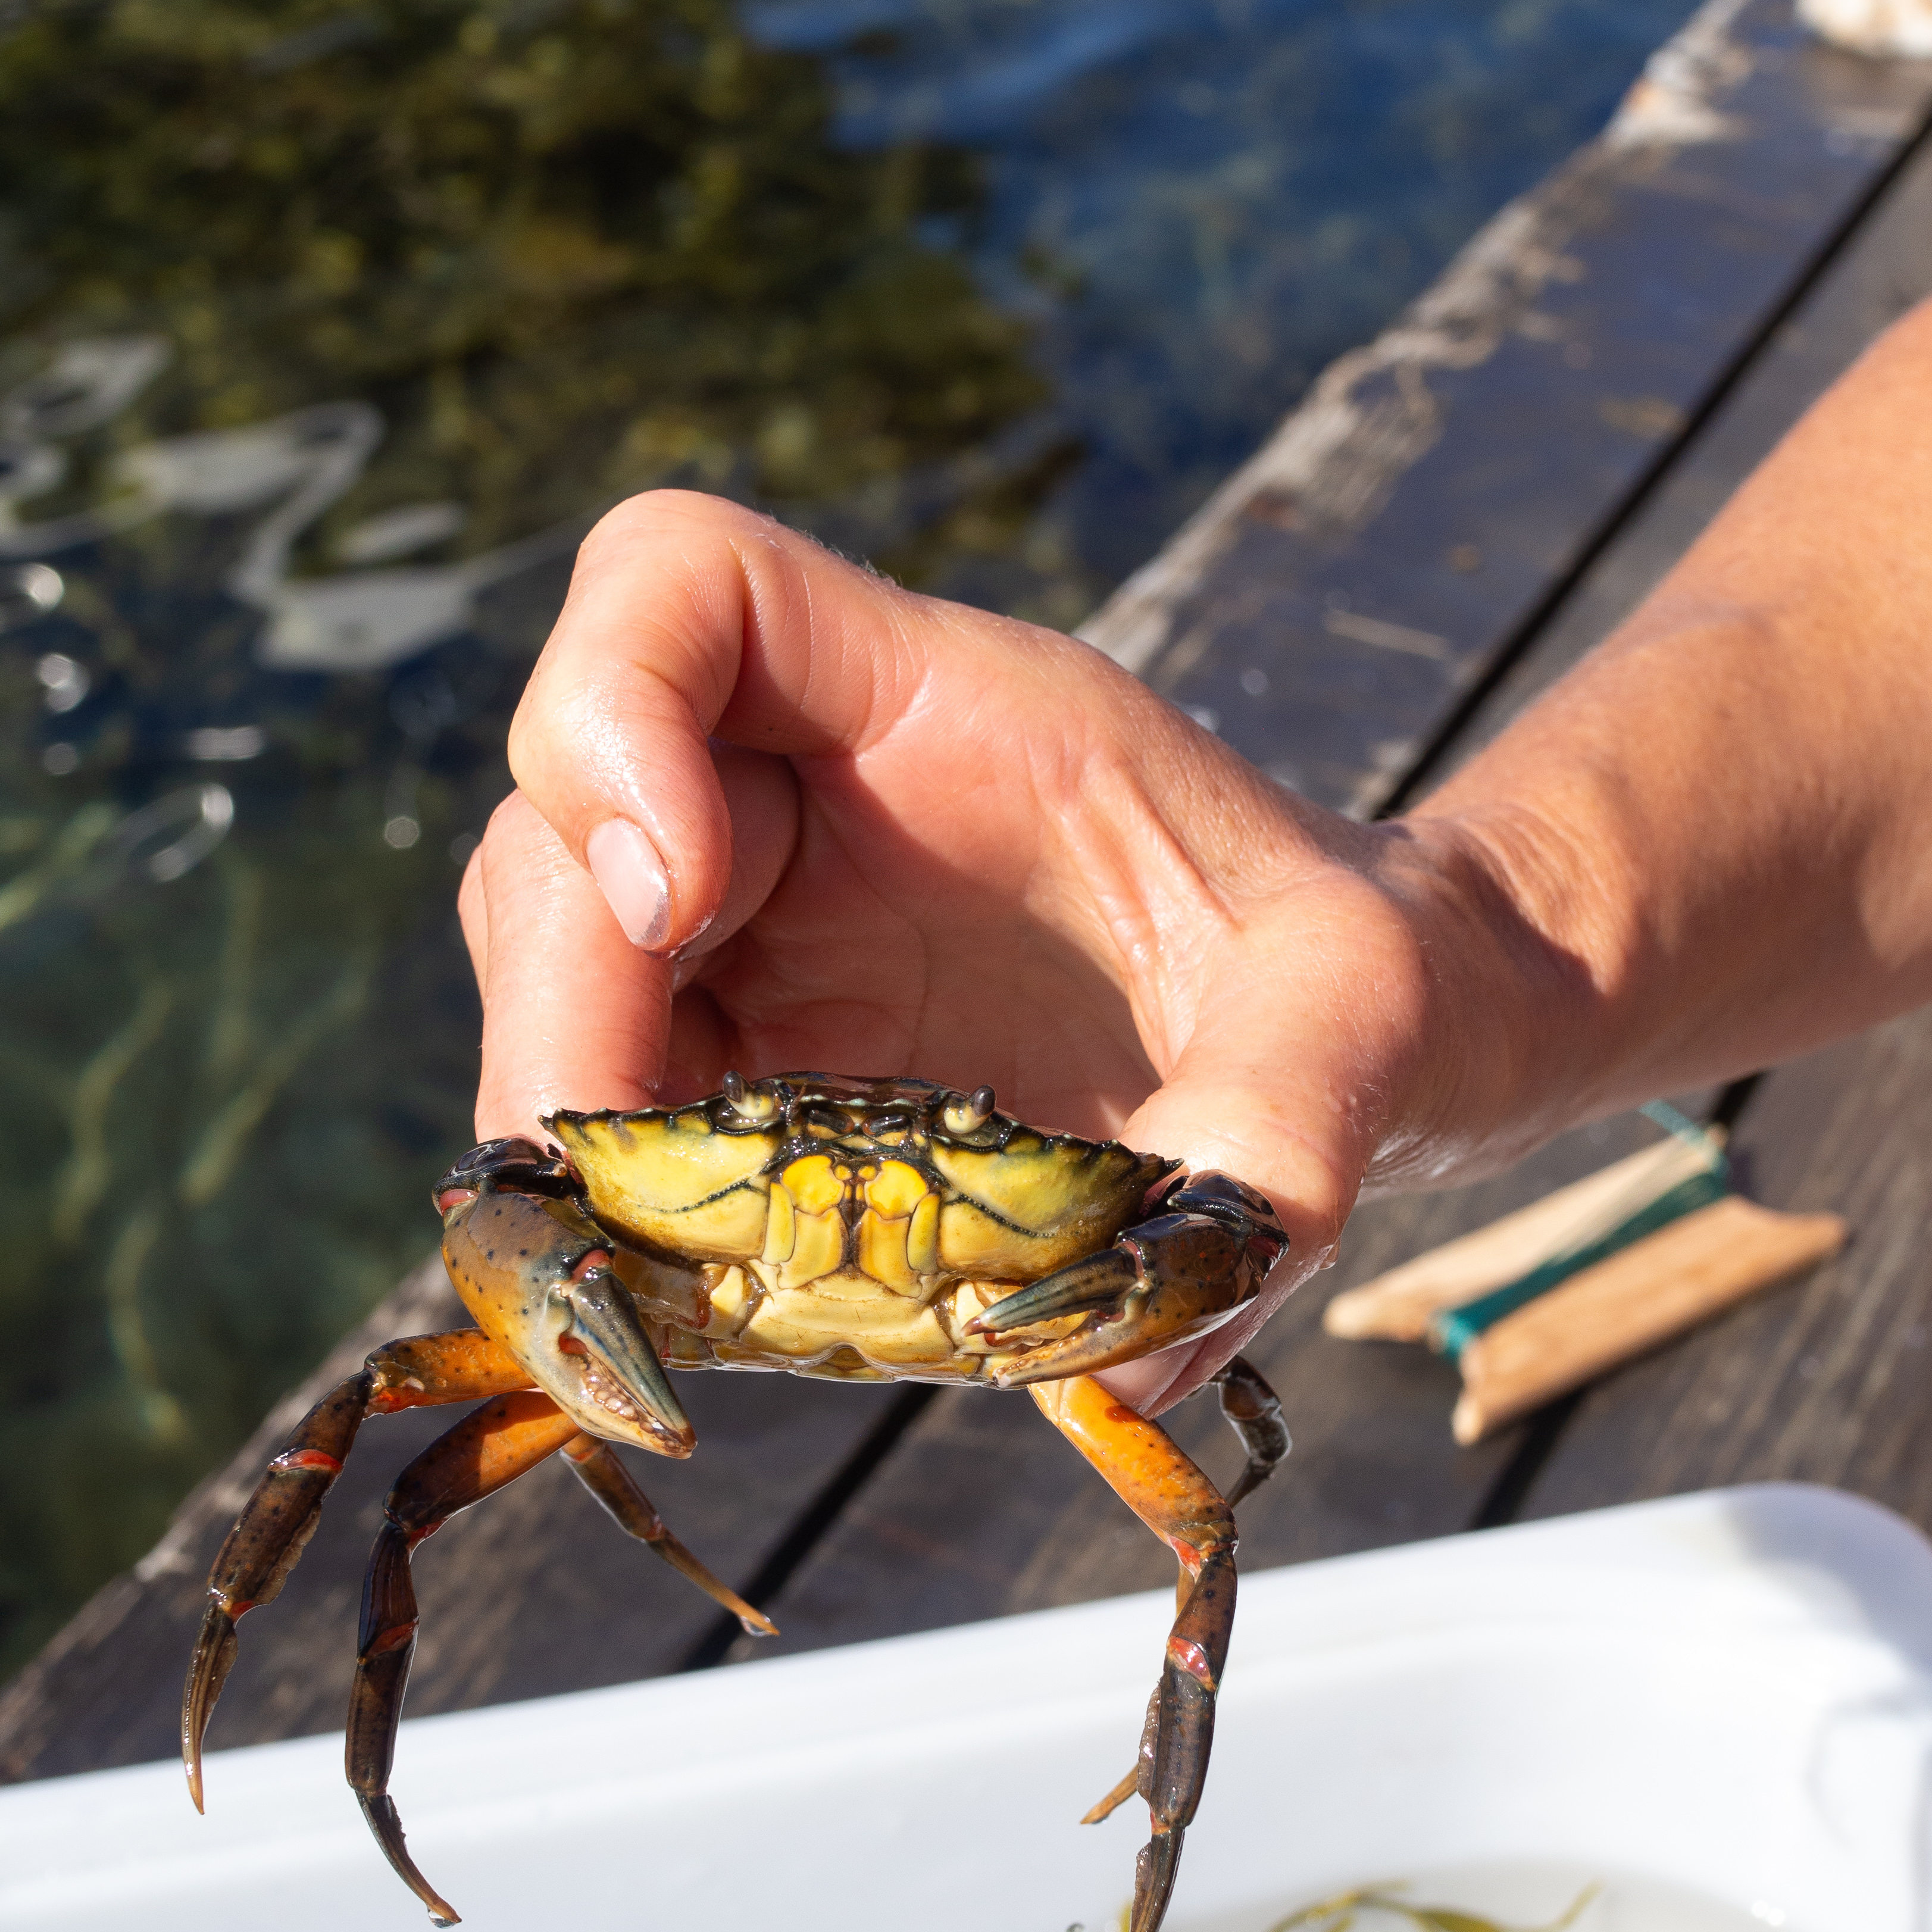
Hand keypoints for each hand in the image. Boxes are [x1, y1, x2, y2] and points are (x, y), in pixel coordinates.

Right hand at [460, 491, 1553, 1407]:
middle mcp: (816, 802)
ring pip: (561, 981)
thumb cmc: (1365, 976)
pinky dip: (630, 1212)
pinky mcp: (766, 1069)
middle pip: (562, 826)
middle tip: (624, 1205)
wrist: (1372, 1045)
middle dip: (559, 1006)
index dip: (612, 711)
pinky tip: (714, 1300)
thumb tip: (1132, 1344)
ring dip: (576, 1136)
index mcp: (938, 708)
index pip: (682, 587)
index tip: (674, 891)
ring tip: (670, 1283)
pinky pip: (624, 1115)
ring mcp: (773, 939)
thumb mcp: (1370, 1012)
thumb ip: (1285, 1122)